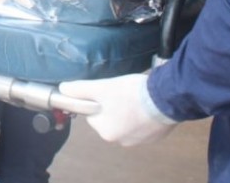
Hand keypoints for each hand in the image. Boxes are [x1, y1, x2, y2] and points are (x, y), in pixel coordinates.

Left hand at [59, 73, 176, 145]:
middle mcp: (121, 141)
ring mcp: (140, 141)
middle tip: (122, 92)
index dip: (98, 100)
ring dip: (128, 110)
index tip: (108, 91)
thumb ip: (79, 90)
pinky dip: (142, 115)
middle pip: (109, 118)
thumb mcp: (100, 88)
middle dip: (113, 106)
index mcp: (106, 132)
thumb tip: (63, 89)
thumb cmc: (130, 94)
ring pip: (125, 121)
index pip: (93, 115)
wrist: (166, 98)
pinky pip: (141, 124)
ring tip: (135, 97)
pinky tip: (147, 104)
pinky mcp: (154, 136)